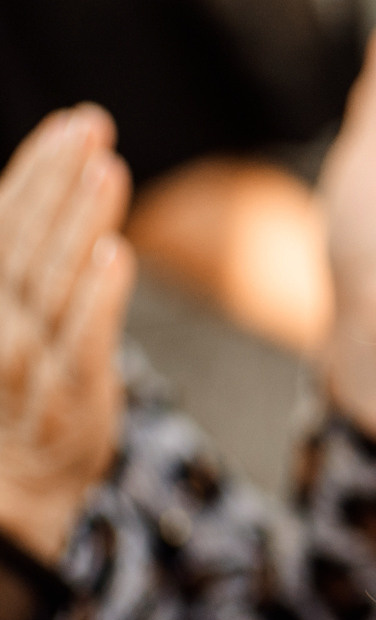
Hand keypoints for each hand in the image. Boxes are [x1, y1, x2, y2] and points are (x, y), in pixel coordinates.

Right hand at [0, 109, 136, 562]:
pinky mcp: (70, 402)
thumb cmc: (14, 392)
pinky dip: (99, 299)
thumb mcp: (14, 317)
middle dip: (58, 181)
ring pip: (55, 285)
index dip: (36, 171)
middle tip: (93, 126)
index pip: (3, 222)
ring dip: (81, 224)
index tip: (73, 123)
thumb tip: (49, 182)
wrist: (17, 495)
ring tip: (109, 169)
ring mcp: (27, 367)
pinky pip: (82, 344)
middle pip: (26, 243)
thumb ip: (27, 254)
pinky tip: (120, 254)